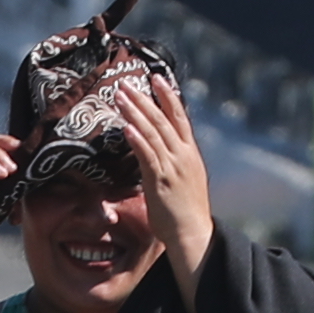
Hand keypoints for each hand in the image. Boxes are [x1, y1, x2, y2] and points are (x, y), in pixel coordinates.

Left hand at [118, 70, 217, 278]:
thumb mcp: (185, 180)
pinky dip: (137, 139)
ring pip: (153, 133)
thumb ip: (174, 163)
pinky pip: (148, 156)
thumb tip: (160, 152)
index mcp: (190, 154)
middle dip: (144, 99)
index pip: (179, 117)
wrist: (193, 233)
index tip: (156, 79)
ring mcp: (173, 167)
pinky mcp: (161, 180)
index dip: (168, 96)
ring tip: (120, 97)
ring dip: (135, 113)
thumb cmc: (186, 212)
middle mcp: (183, 155)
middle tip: (127, 83)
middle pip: (163, 120)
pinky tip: (126, 127)